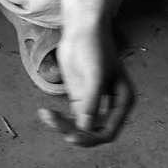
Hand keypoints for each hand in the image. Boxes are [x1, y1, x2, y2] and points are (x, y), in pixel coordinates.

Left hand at [54, 23, 121, 138]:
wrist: (82, 29)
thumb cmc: (95, 47)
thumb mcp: (95, 75)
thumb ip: (93, 102)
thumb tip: (86, 127)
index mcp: (123, 101)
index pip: (109, 131)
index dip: (91, 138)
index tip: (72, 137)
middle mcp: (110, 105)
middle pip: (93, 132)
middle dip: (74, 131)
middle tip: (55, 122)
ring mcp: (93, 103)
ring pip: (79, 127)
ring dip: (62, 125)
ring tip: (47, 115)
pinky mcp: (79, 98)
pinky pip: (69, 117)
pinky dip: (57, 118)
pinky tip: (45, 113)